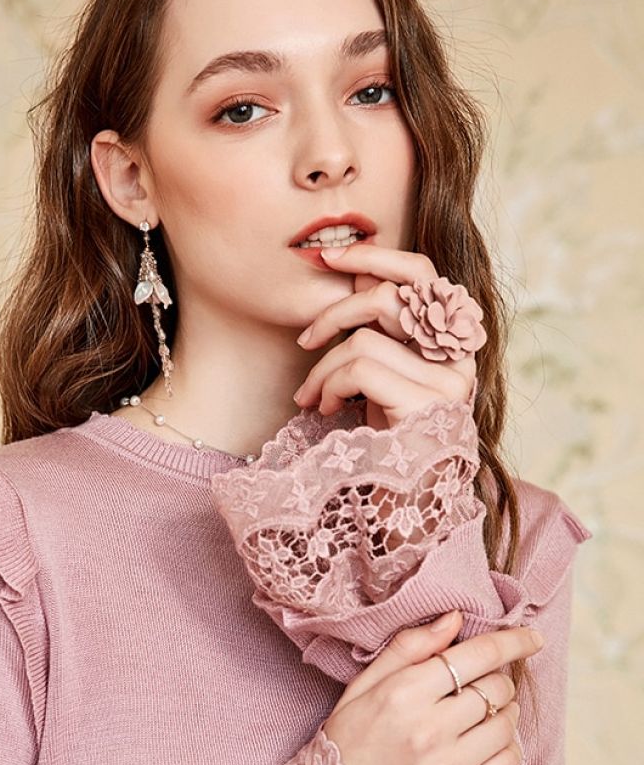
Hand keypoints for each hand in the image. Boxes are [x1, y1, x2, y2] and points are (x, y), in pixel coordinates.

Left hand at [292, 243, 477, 429]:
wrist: (399, 508)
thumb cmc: (384, 441)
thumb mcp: (378, 378)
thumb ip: (375, 329)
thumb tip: (352, 272)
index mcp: (452, 344)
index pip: (422, 274)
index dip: (374, 256)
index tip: (329, 257)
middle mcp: (458, 358)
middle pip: (390, 296)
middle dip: (334, 314)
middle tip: (305, 342)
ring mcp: (447, 381)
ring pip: (364, 338)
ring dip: (324, 368)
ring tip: (314, 398)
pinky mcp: (426, 404)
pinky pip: (359, 367)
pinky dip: (329, 386)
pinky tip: (325, 410)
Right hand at [320, 610, 542, 764]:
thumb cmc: (345, 748)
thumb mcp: (361, 690)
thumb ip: (407, 648)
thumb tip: (455, 618)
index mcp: (402, 694)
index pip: (476, 657)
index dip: (512, 642)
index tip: (531, 638)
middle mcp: (428, 730)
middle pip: (497, 689)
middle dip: (497, 683)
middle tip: (481, 691)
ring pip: (507, 725)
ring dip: (503, 717)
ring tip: (479, 722)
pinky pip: (509, 764)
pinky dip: (505, 750)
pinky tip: (483, 750)